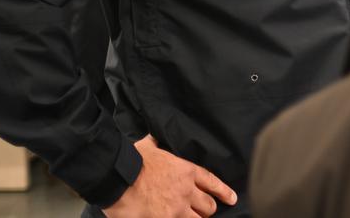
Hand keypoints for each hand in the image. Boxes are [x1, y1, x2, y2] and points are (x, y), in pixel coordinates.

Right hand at [103, 135, 236, 217]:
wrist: (117, 177)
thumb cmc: (132, 160)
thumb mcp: (148, 146)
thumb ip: (156, 144)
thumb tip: (153, 139)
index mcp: (186, 171)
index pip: (212, 182)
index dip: (224, 192)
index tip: (231, 199)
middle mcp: (186, 191)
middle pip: (208, 206)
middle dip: (207, 209)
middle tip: (203, 211)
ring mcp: (177, 208)